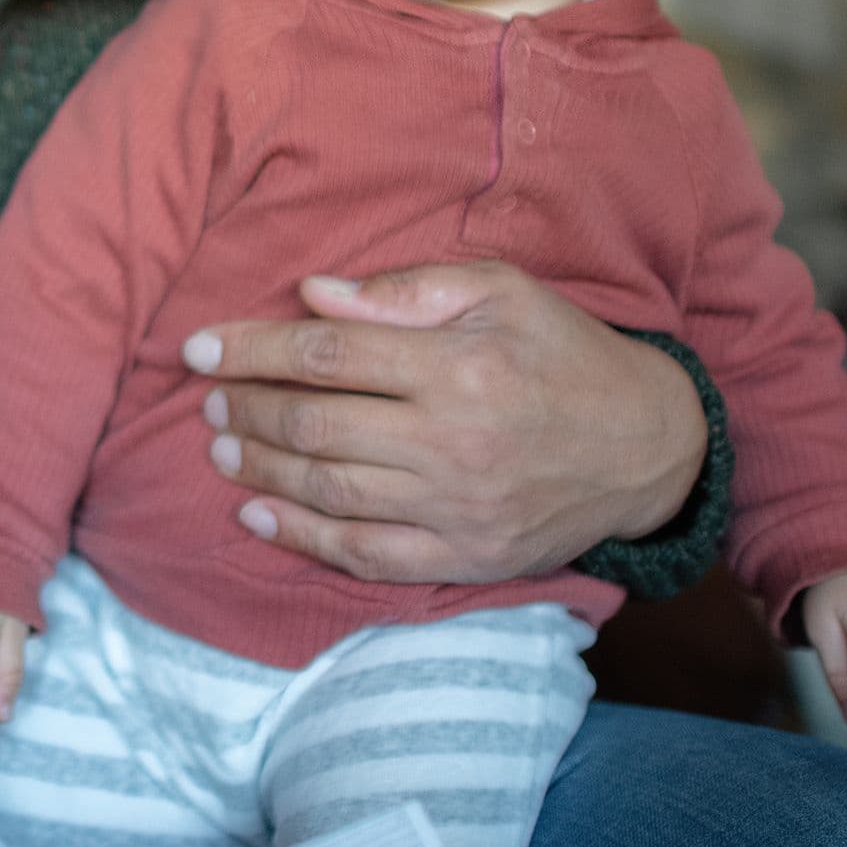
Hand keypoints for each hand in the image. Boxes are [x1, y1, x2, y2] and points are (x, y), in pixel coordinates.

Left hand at [184, 261, 706, 584]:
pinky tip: (256, 517)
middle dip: (248, 410)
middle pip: (317, 427)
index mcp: (459, 365)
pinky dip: (302, 539)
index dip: (252, 350)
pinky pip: (365, 554)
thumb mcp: (502, 291)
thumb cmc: (564, 352)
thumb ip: (405, 291)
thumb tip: (314, 294)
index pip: (326, 356)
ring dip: (261, 471)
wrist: (647, 446)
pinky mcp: (465, 556)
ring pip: (330, 492)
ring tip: (222, 448)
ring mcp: (458, 507)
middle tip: (210, 400)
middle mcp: (454, 441)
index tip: (200, 349)